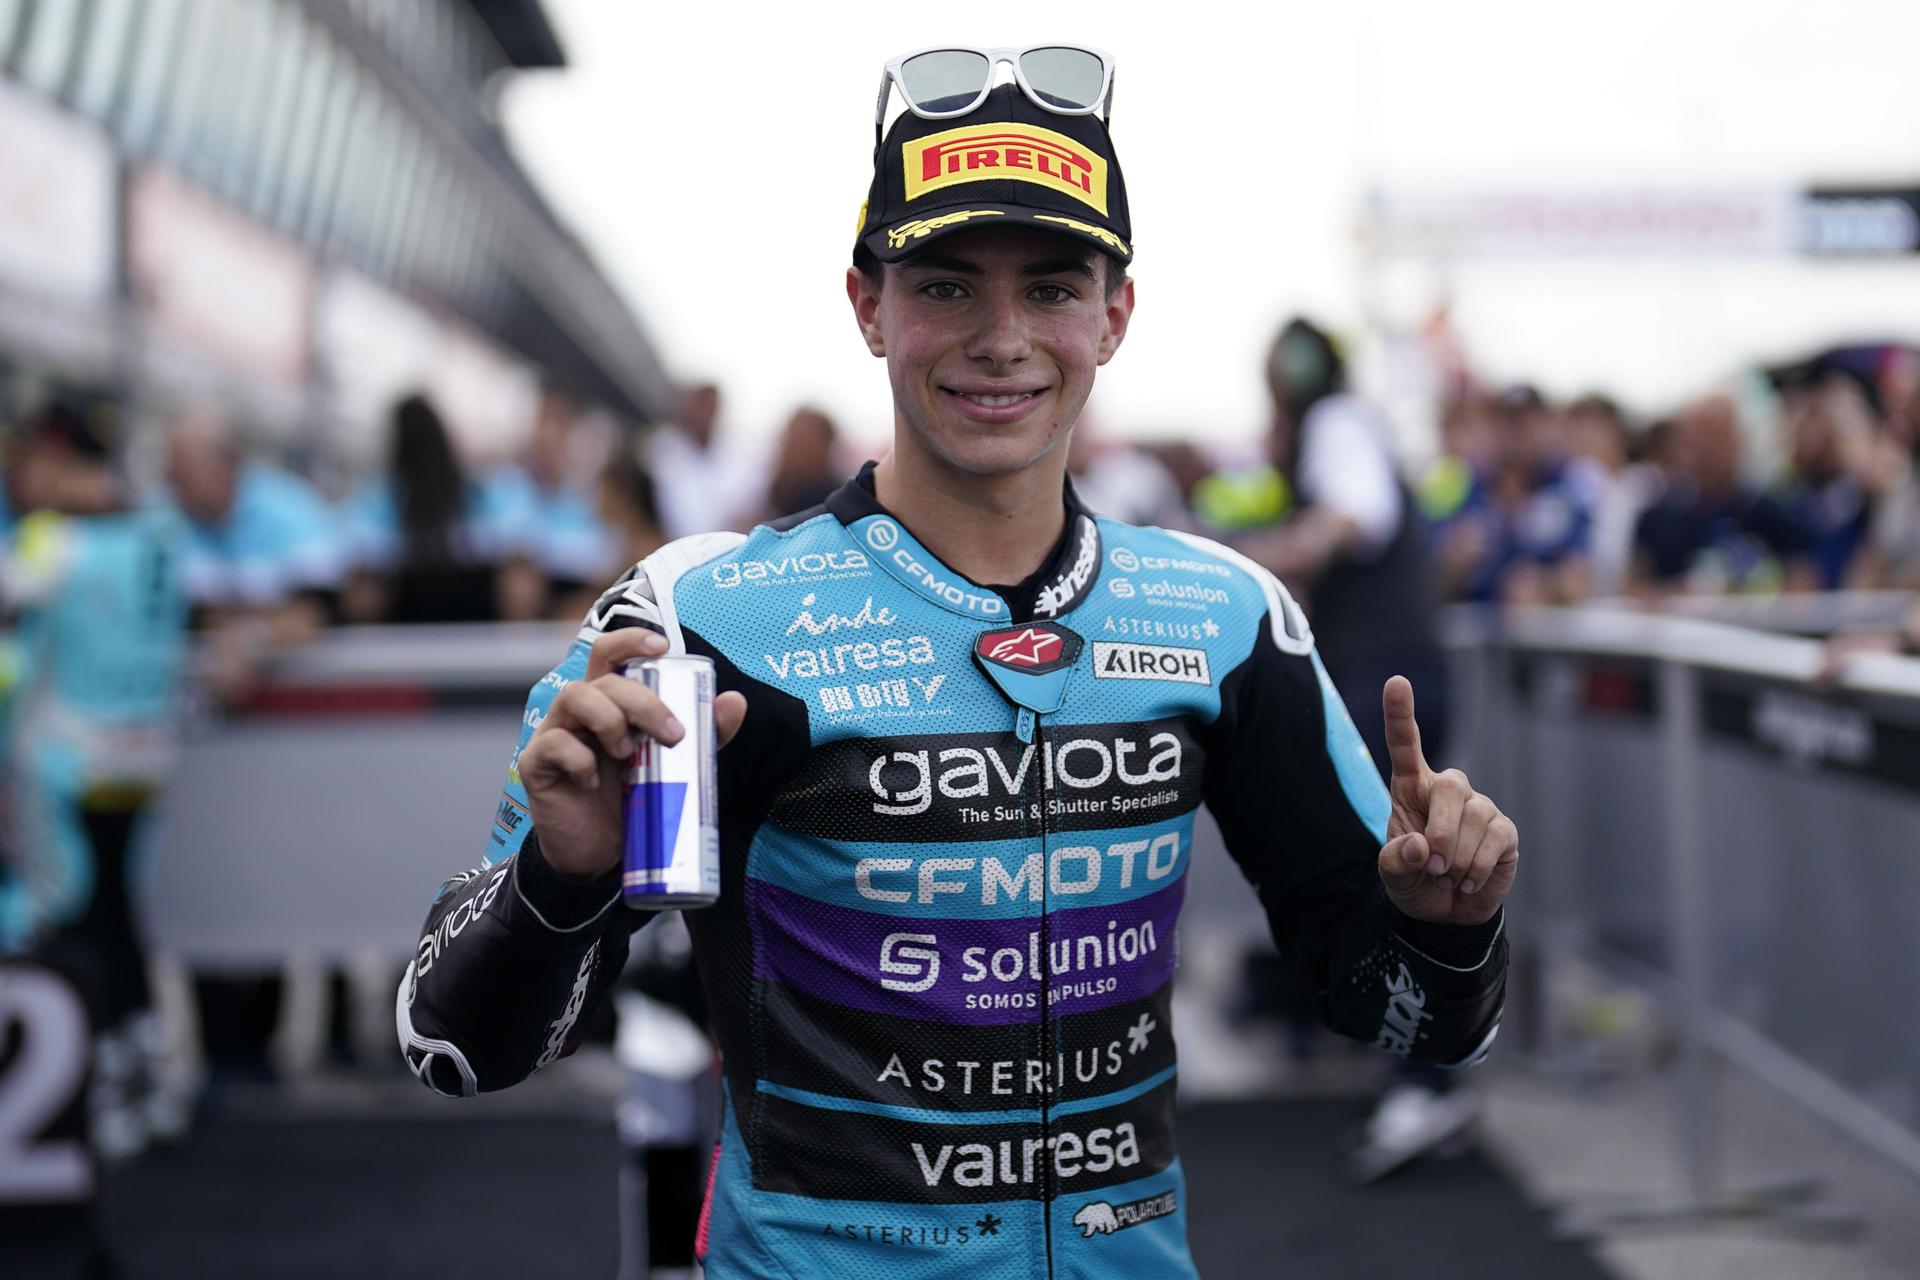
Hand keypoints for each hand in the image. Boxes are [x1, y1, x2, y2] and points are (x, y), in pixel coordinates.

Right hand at [519, 628, 747, 879]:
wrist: (601, 854)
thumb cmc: (636, 798)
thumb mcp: (678, 763)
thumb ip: (706, 733)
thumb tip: (735, 701)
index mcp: (611, 700)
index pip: (611, 653)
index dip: (630, 640)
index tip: (661, 646)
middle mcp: (580, 709)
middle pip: (604, 678)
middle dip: (642, 700)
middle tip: (672, 735)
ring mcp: (555, 732)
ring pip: (574, 696)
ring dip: (609, 720)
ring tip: (627, 753)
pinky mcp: (537, 764)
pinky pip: (553, 744)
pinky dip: (579, 759)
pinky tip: (595, 781)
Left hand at [1376, 676, 1516, 925]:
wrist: (1445, 914)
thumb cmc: (1413, 880)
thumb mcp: (1392, 875)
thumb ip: (1396, 860)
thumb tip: (1420, 845)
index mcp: (1411, 788)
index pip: (1405, 744)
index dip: (1401, 714)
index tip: (1397, 681)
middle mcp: (1447, 789)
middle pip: (1450, 787)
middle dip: (1440, 830)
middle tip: (1433, 865)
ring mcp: (1480, 806)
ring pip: (1474, 817)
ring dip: (1457, 858)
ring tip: (1448, 875)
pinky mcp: (1504, 830)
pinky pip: (1495, 840)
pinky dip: (1476, 868)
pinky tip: (1468, 881)